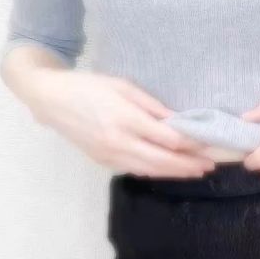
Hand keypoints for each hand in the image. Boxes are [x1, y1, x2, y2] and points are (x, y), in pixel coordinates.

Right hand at [27, 69, 216, 177]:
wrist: (51, 100)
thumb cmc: (89, 86)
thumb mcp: (123, 86)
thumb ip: (151, 105)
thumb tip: (177, 120)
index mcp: (126, 119)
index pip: (167, 138)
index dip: (190, 144)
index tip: (207, 144)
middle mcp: (118, 141)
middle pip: (161, 160)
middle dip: (187, 165)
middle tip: (209, 166)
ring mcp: (109, 155)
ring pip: (148, 170)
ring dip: (173, 173)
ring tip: (194, 172)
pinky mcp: (102, 161)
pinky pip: (133, 169)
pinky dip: (153, 171)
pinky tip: (166, 169)